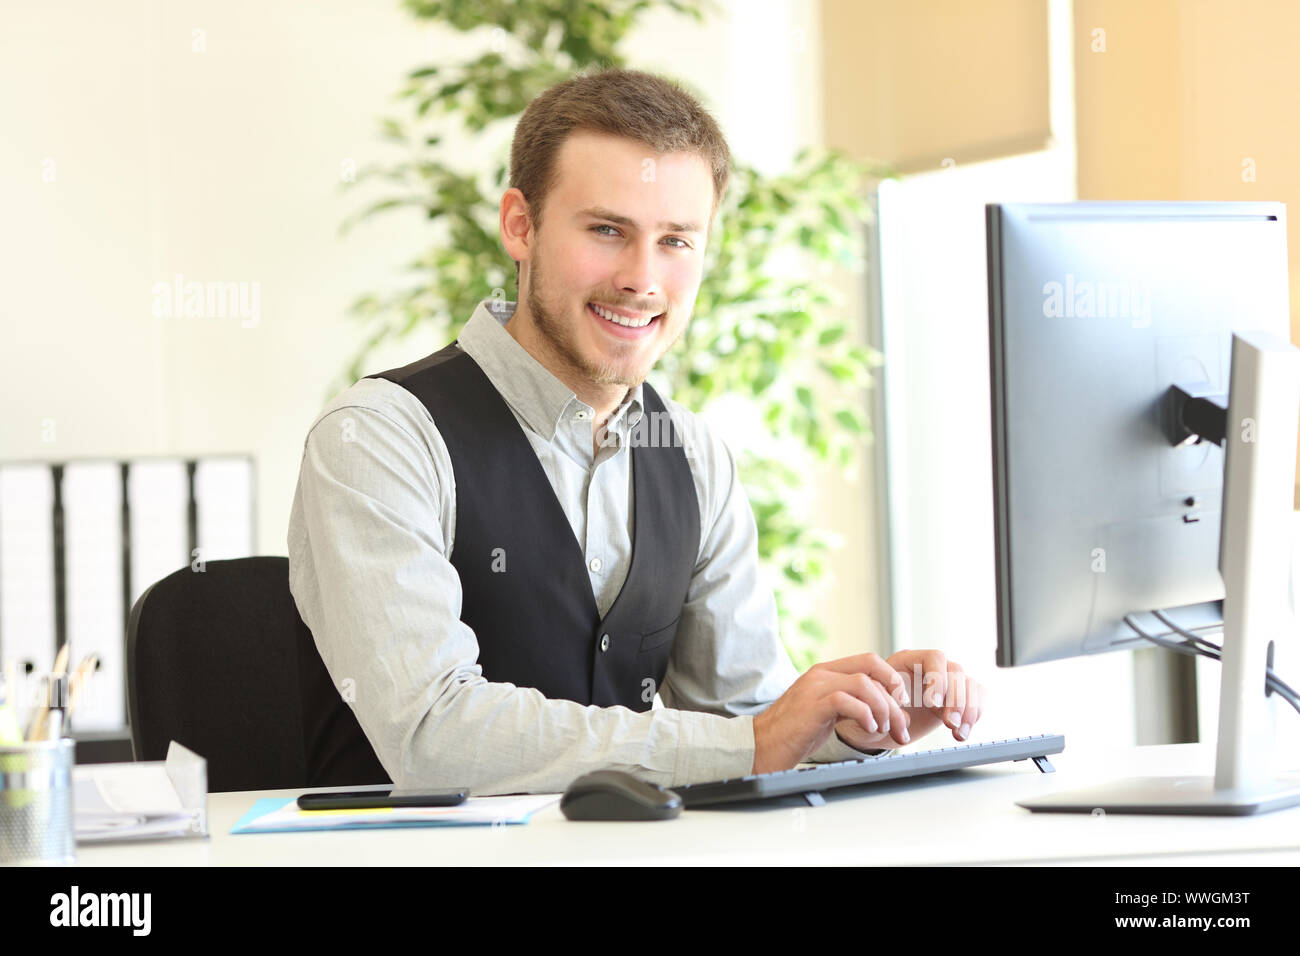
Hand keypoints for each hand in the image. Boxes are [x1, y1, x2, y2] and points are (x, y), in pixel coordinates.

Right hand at [752, 653, 911, 773]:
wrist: (760, 746)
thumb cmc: (793, 734)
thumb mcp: (825, 712)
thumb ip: (848, 703)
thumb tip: (883, 712)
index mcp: (826, 673)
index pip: (869, 661)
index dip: (891, 679)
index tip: (902, 704)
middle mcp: (821, 674)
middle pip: (872, 668)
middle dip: (894, 698)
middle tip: (902, 725)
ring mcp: (815, 688)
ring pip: (864, 684)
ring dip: (883, 709)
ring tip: (884, 730)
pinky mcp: (812, 705)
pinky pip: (847, 701)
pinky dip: (865, 715)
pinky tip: (869, 730)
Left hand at [882, 649, 984, 744]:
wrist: (879, 725)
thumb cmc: (872, 709)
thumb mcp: (872, 700)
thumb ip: (885, 696)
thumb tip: (901, 700)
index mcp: (909, 660)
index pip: (935, 658)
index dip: (938, 679)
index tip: (933, 703)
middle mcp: (932, 668)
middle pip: (956, 671)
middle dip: (956, 699)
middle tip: (950, 723)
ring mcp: (946, 682)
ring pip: (970, 685)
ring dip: (969, 710)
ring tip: (957, 733)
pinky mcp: (956, 699)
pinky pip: (977, 698)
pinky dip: (974, 715)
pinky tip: (963, 731)